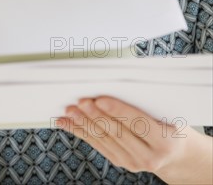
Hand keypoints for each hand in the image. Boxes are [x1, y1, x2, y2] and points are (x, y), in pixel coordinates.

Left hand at [55, 96, 191, 177]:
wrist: (176, 153)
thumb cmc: (170, 123)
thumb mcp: (168, 112)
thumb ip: (147, 102)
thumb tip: (118, 80)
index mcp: (164, 141)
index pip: (138, 123)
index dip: (118, 111)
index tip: (100, 99)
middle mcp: (149, 157)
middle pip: (117, 133)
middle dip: (96, 116)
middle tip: (81, 101)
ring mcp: (133, 163)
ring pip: (103, 140)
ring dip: (83, 124)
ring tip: (70, 110)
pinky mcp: (120, 162)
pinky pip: (97, 145)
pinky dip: (80, 132)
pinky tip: (67, 123)